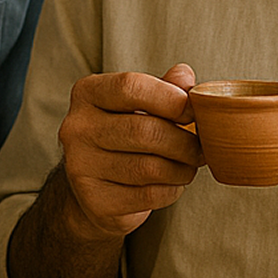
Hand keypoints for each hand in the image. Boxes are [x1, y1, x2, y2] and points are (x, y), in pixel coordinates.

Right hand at [55, 63, 201, 240]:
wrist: (93, 188)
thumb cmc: (124, 135)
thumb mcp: (139, 104)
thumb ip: (163, 87)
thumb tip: (185, 75)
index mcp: (87, 93)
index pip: (130, 86)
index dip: (170, 98)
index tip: (193, 111)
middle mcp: (76, 128)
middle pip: (144, 131)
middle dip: (183, 141)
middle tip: (200, 148)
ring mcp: (80, 167)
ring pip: (149, 167)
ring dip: (182, 168)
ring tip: (189, 165)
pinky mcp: (95, 201)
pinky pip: (148, 195)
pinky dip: (172, 190)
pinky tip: (173, 183)